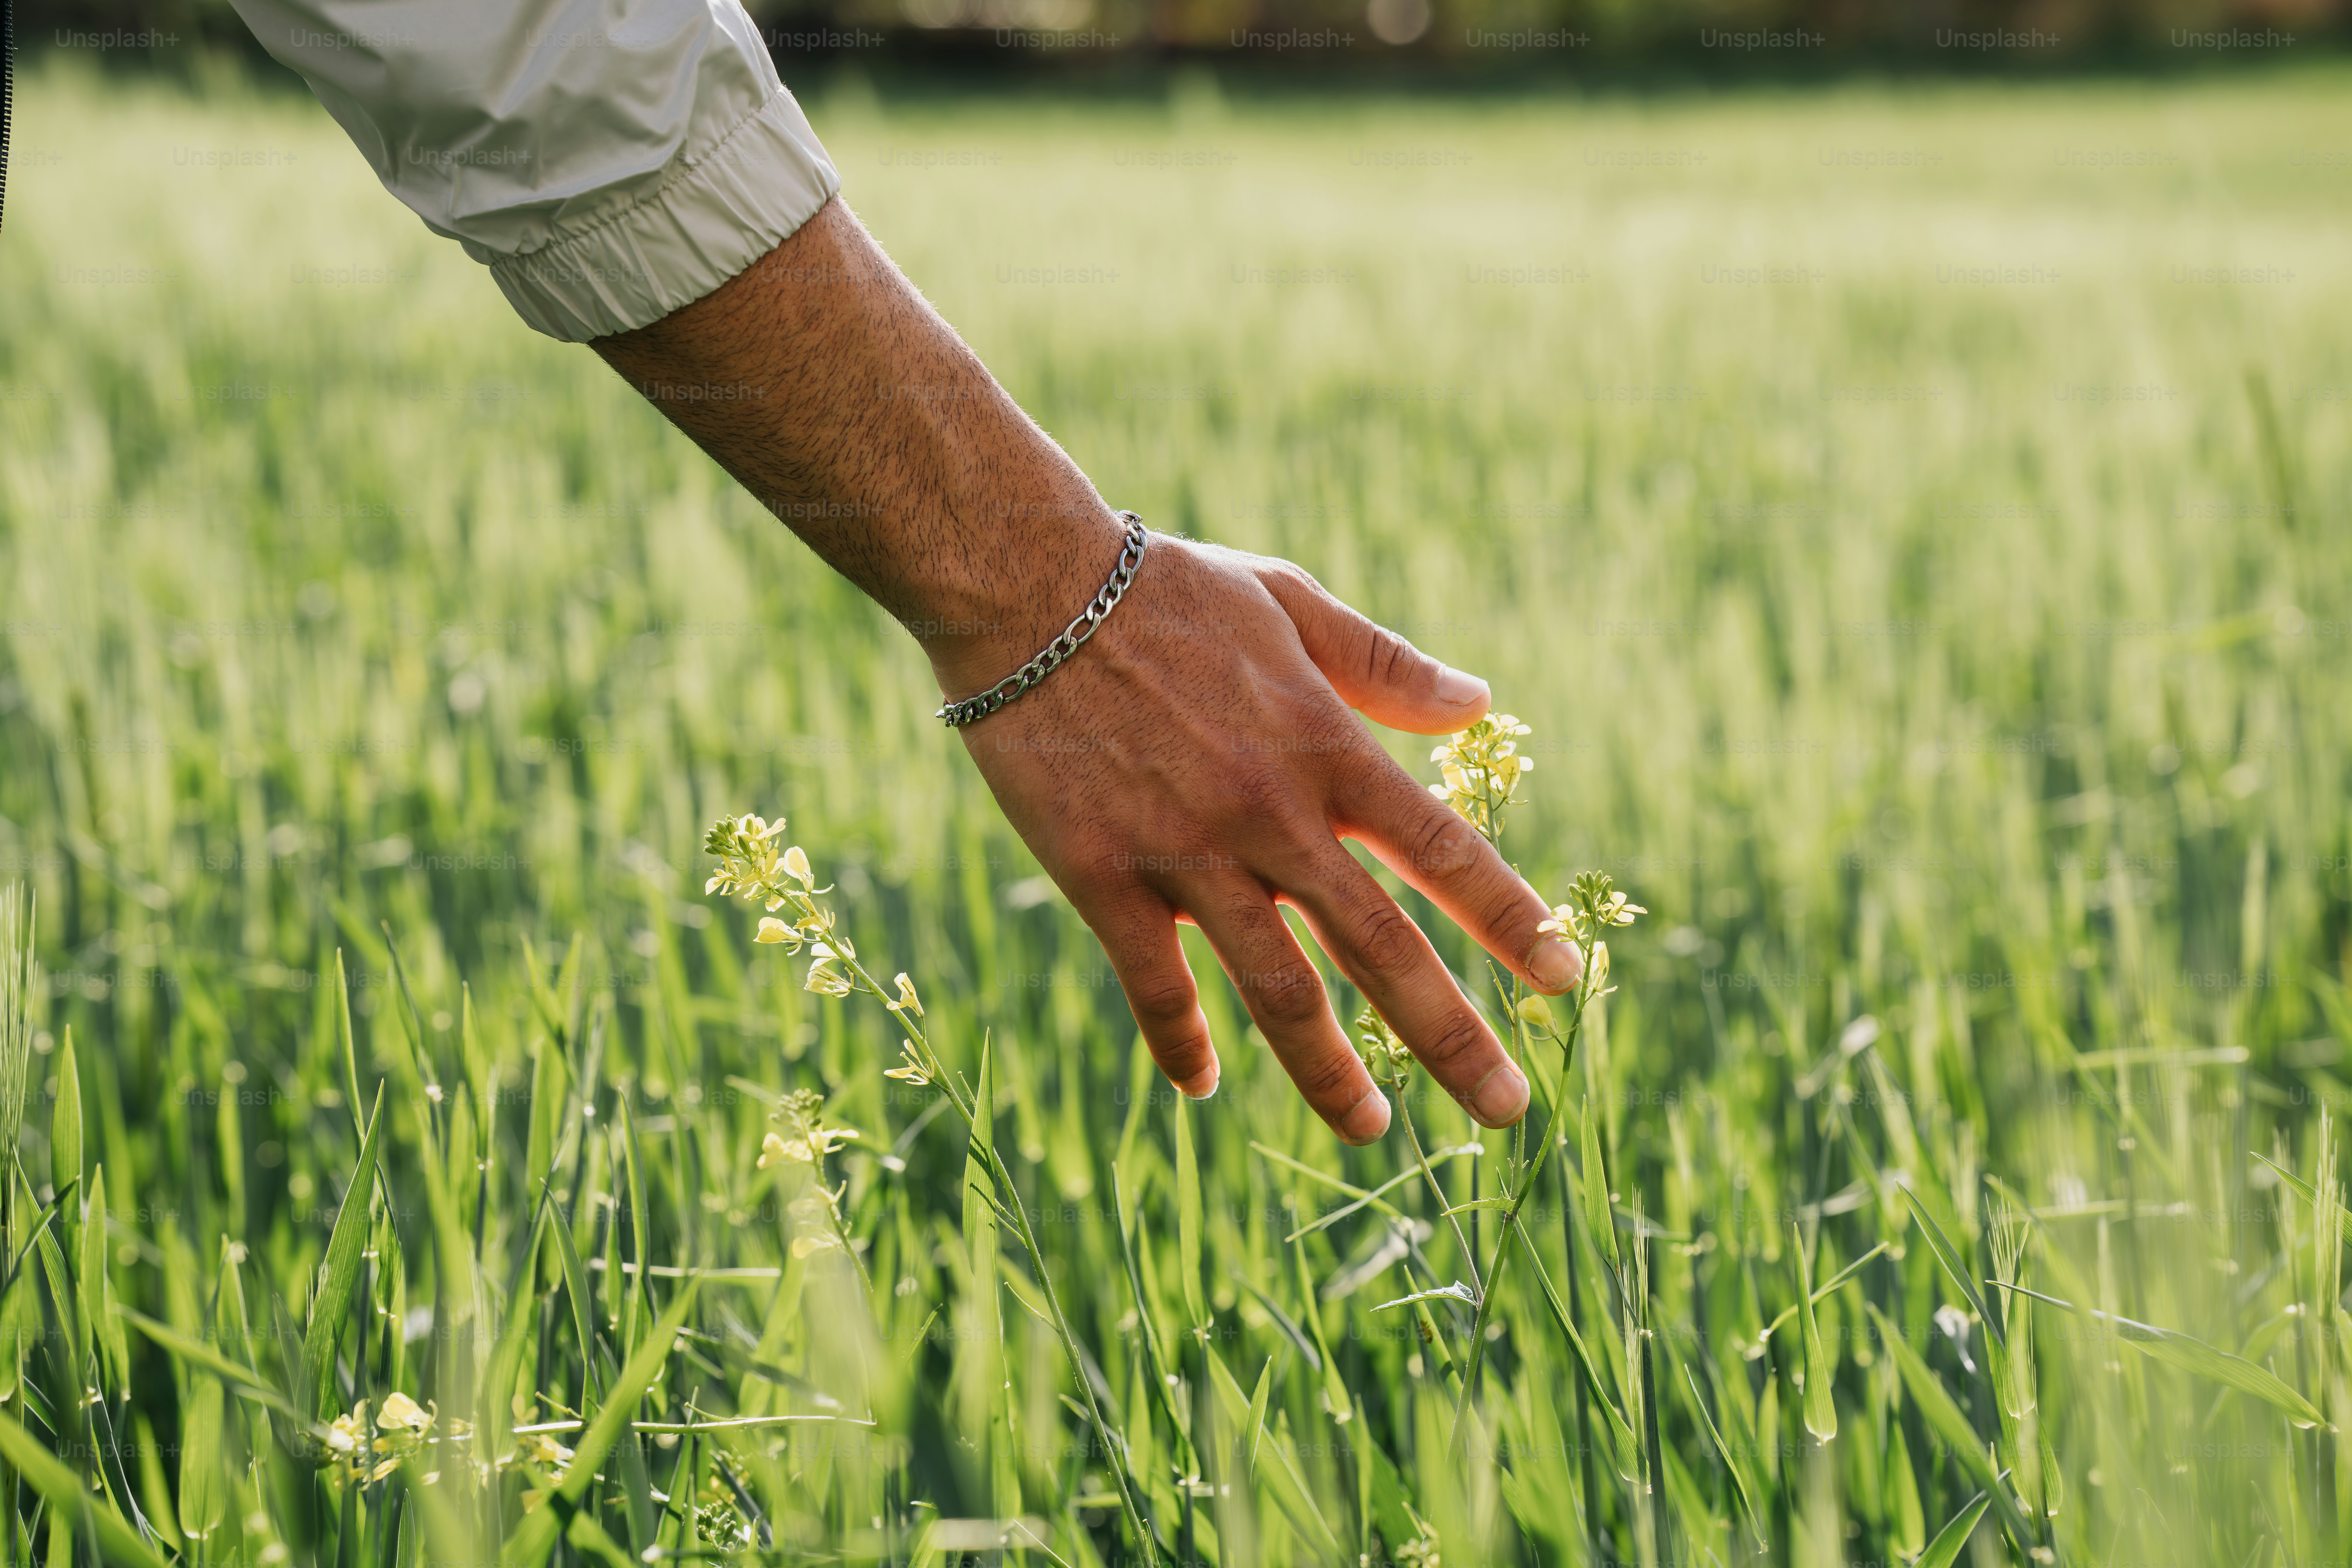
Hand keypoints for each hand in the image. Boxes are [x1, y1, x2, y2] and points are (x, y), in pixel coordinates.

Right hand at [587, 199, 1577, 1140]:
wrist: (1028, 587)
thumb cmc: (1164, 589)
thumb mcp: (1290, 601)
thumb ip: (1385, 663)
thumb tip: (1481, 703)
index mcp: (1324, 745)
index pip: (1440, 849)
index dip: (1508, 919)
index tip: (1563, 980)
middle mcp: (1269, 813)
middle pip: (1378, 945)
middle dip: (1450, 1035)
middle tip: (1508, 1110)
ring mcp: (1184, 852)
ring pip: (1276, 988)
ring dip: (1327, 1071)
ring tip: (1369, 1132)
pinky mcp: (1102, 874)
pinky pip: (1152, 982)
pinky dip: (1179, 1041)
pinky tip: (1199, 1084)